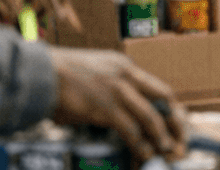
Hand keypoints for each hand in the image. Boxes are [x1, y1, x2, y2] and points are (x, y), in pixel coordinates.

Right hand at [49, 48, 187, 160]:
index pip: (157, 86)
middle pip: (163, 98)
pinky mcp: (105, 107)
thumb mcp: (92, 74)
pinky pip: (131, 129)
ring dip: (162, 136)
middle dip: (175, 121)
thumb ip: (108, 88)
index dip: (170, 106)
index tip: (176, 122)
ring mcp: (117, 90)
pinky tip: (144, 154)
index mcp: (122, 65)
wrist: (39, 73)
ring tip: (167, 151)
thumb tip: (117, 113)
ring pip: (151, 116)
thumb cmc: (59, 77)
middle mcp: (125, 74)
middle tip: (180, 140)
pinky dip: (140, 144)